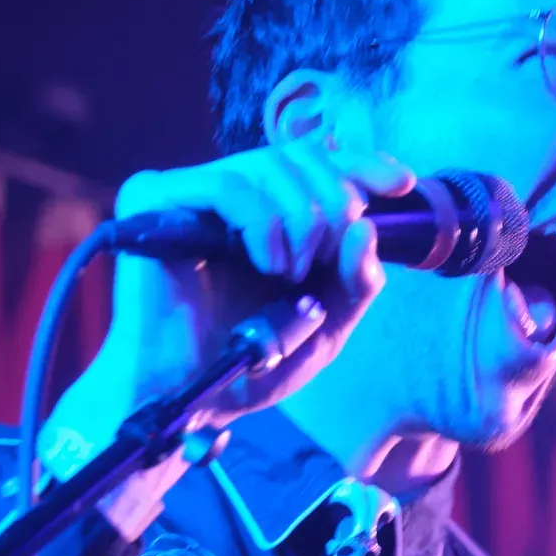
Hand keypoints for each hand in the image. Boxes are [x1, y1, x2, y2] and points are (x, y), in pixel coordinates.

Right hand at [51, 141, 415, 453]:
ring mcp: (189, 194)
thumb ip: (356, 281)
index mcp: (267, 215)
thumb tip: (366, 227)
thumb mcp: (324, 327)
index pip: (319, 162)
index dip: (362, 165)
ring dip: (299, 220)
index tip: (401, 186)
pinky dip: (261, 223)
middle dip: (332, 204)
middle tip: (326, 260)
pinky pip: (226, 185)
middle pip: (300, 155)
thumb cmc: (246, 367)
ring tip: (291, 274)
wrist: (186, 400)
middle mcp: (228, 195)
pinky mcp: (154, 200)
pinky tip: (268, 263)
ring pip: (268, 165)